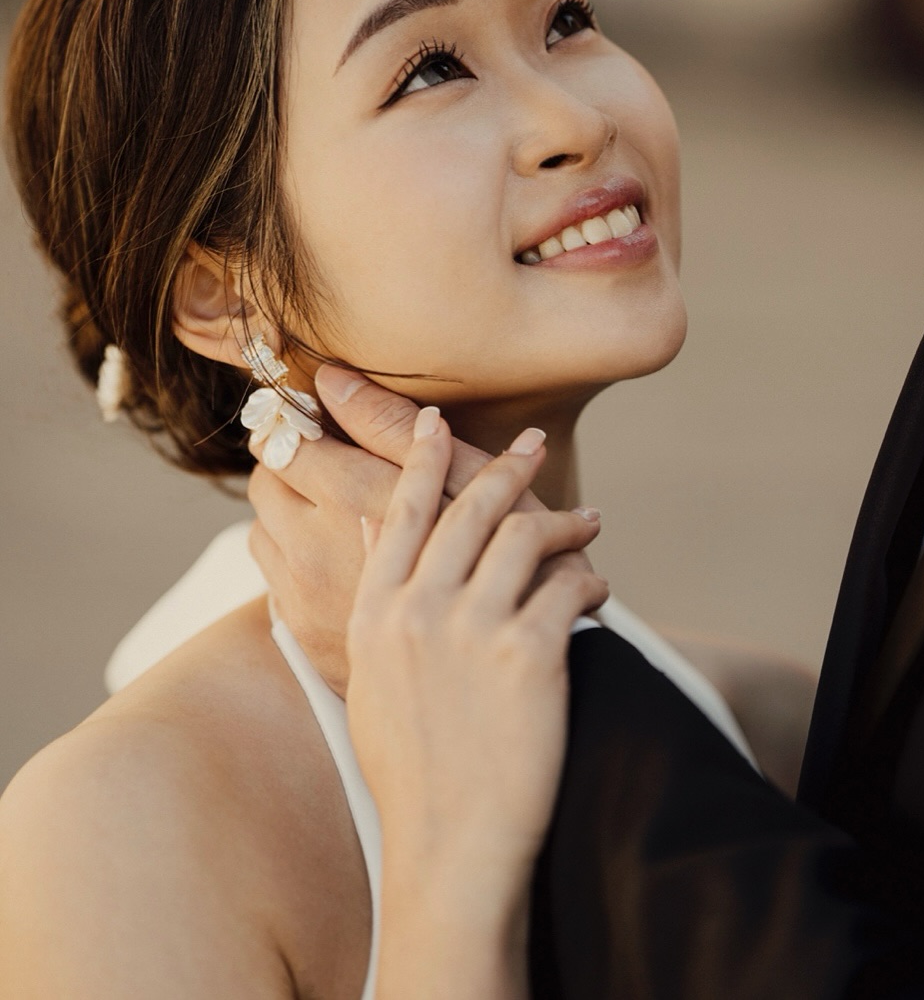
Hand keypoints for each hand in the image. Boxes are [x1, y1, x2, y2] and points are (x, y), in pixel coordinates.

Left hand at [248, 367, 537, 694]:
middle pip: (266, 483)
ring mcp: (304, 604)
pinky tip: (346, 565)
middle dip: (294, 465)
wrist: (515, 691)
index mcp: (350, 500)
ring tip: (342, 514)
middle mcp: (312, 553)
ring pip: (264, 534)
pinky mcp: (306, 644)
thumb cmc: (514, 565)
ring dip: (292, 516)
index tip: (327, 419)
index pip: (288, 437)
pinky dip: (298, 566)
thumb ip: (391, 428)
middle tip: (336, 461)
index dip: (305, 421)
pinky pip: (275, 584)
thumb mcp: (464, 481)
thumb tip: (333, 378)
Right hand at [349, 409, 606, 988]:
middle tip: (537, 445)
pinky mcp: (528, 653)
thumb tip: (368, 524)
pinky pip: (568, 586)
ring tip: (587, 521)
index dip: (424, 461)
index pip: (400, 513)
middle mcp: (418, 610)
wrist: (448, 847)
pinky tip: (596, 586)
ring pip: (523, 536)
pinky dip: (587, 578)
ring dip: (563, 523)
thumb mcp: (367, 678)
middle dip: (507, 469)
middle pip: (468, 510)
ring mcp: (472, 628)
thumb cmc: (411, 770)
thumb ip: (371, 597)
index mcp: (374, 613)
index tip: (440, 423)